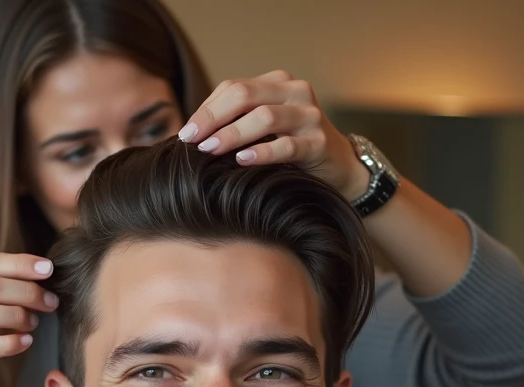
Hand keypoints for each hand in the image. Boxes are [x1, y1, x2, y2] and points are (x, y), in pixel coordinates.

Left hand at [178, 70, 370, 200]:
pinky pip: (287, 145)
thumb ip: (235, 122)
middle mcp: (295, 92)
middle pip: (245, 95)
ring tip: (211, 150)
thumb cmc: (291, 146)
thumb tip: (189, 135)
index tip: (185, 133)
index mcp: (277, 83)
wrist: (338, 166)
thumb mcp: (264, 128)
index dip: (206, 109)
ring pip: (264, 117)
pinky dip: (262, 152)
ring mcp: (310, 116)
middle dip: (213, 118)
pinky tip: (243, 160)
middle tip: (192, 140)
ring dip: (232, 134)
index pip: (233, 88)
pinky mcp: (320, 143)